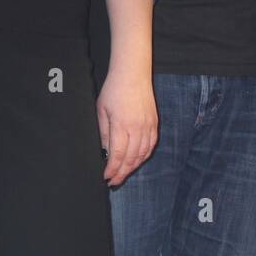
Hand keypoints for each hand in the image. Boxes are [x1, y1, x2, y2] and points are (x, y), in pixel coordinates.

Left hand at [96, 70, 157, 186]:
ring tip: (124, 173)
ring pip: (143, 154)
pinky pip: (151, 145)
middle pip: (131, 158)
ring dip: (133, 167)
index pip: (118, 155)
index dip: (112, 169)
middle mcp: (137, 128)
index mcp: (122, 126)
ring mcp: (148, 126)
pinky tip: (137, 160)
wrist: (133, 74)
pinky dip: (144, 156)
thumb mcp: (101, 111)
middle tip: (114, 181)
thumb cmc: (114, 90)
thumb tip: (105, 152)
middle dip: (122, 172)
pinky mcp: (154, 123)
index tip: (106, 177)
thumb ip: (104, 133)